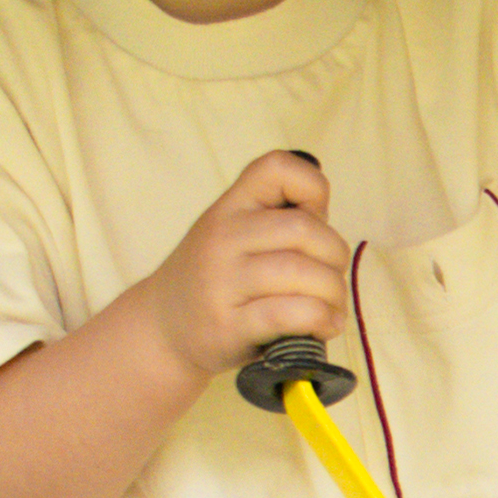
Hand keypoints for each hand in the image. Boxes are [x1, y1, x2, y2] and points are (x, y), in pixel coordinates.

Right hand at [143, 150, 348, 381]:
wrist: (162, 330)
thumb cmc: (216, 281)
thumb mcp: (233, 236)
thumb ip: (275, 221)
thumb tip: (326, 219)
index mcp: (229, 208)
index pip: (276, 168)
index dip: (312, 188)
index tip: (315, 220)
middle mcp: (222, 238)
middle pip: (303, 229)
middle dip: (335, 257)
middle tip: (332, 280)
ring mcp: (222, 282)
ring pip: (301, 273)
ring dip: (333, 293)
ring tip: (332, 309)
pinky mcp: (228, 326)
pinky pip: (288, 313)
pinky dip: (319, 320)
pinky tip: (323, 327)